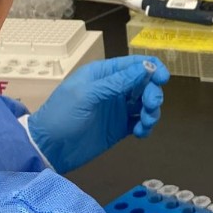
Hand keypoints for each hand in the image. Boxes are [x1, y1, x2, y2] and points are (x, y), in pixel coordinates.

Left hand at [28, 56, 169, 173]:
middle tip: (150, 106)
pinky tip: (140, 133)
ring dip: (151, 111)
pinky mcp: (119, 128)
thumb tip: (146, 68)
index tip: (163, 79)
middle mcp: (113, 88)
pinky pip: (140, 122)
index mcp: (104, 74)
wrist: (49, 148)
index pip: (135, 64)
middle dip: (153, 93)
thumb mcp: (87, 95)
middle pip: (145, 84)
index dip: (153, 68)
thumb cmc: (62, 115)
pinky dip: (145, 126)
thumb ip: (116, 82)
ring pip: (145, 104)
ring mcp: (117, 109)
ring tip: (145, 124)